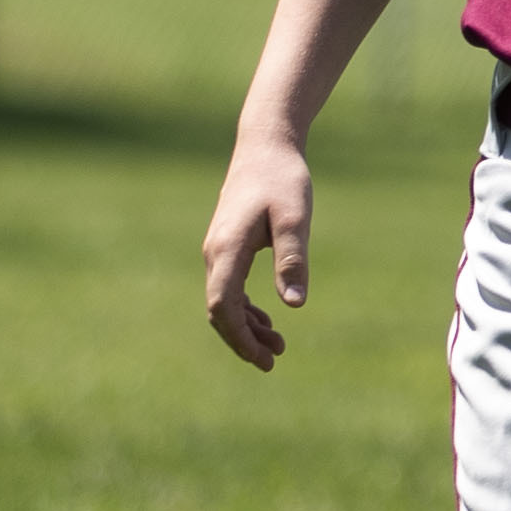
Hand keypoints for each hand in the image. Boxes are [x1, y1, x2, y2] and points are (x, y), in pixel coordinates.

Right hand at [202, 133, 313, 370]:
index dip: (239, 336)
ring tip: (278, 347)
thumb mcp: (295, 219)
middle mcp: (215, 254)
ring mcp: (218, 251)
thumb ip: (293, 260)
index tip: (263, 357)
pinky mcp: (227, 247)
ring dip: (247, 327)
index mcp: (227, 250)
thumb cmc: (283, 180)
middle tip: (273, 362)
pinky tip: (268, 319)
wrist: (265, 147)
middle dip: (243, 340)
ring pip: (224, 302)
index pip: (222, 305)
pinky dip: (245, 309)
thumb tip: (294, 305)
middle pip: (219, 310)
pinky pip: (229, 288)